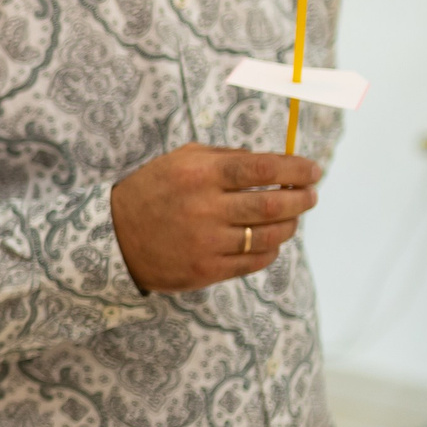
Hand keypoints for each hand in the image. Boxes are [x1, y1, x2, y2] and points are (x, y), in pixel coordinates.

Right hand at [111, 144, 320, 293]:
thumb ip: (226, 156)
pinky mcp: (206, 270)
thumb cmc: (153, 191)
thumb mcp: (180, 160)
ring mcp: (206, 242)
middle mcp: (204, 208)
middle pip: (273, 203)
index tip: (313, 170)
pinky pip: (255, 261)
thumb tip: (277, 162)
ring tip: (292, 217)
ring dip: (291, 224)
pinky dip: (272, 248)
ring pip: (270, 235)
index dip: (296, 168)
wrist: (113, 238)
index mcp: (199, 174)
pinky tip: (270, 240)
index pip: (263, 168)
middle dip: (302, 198)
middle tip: (311, 194)